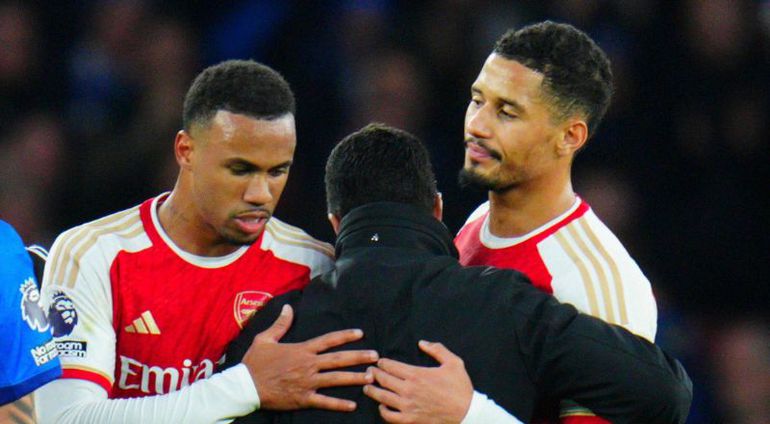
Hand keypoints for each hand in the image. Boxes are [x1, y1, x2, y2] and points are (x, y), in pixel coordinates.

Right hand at [241, 304, 378, 410]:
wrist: (245, 386)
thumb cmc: (255, 362)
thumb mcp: (265, 339)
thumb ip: (280, 324)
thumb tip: (288, 307)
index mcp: (301, 349)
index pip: (328, 340)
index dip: (345, 336)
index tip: (360, 333)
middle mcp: (308, 365)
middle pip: (338, 359)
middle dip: (358, 357)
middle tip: (376, 356)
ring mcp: (307, 382)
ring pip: (336, 379)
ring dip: (354, 378)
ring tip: (370, 377)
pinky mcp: (303, 398)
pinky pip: (324, 402)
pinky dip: (339, 404)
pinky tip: (352, 405)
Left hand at [363, 340, 473, 423]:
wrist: (467, 413)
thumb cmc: (460, 387)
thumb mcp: (454, 362)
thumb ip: (437, 349)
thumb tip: (422, 342)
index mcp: (417, 374)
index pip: (391, 366)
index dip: (382, 363)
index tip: (379, 362)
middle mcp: (408, 390)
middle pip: (383, 380)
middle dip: (374, 374)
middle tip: (369, 371)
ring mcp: (408, 406)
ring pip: (382, 397)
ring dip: (372, 391)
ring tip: (367, 387)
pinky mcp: (410, 420)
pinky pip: (390, 416)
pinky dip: (382, 410)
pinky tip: (381, 406)